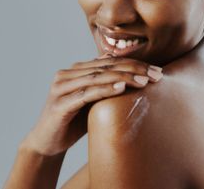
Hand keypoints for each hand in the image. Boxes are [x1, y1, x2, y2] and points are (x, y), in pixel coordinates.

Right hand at [22, 54, 163, 155]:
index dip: (133, 63)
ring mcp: (61, 87)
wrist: (46, 142)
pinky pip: (85, 94)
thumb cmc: (72, 121)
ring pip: (97, 77)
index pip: (109, 61)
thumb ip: (104, 85)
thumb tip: (125, 72)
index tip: (156, 70)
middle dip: (134, 69)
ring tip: (144, 81)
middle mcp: (66, 74)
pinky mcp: (59, 104)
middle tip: (157, 75)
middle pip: (105, 66)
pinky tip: (121, 88)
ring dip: (123, 77)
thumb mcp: (91, 101)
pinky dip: (104, 89)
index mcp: (75, 71)